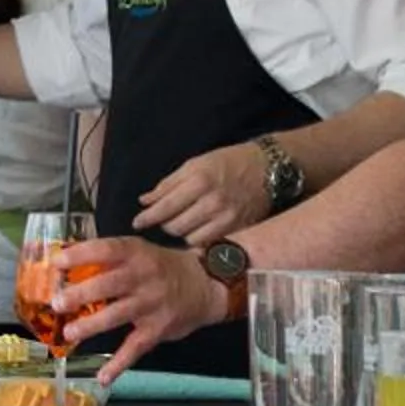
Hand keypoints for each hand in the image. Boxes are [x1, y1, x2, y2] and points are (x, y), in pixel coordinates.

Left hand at [50, 237, 229, 382]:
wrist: (205, 285)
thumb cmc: (160, 266)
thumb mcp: (139, 252)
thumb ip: (107, 258)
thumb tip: (62, 266)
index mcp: (136, 253)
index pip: (106, 250)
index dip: (81, 254)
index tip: (57, 261)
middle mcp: (144, 277)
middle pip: (110, 284)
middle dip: (82, 293)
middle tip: (57, 302)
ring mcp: (152, 304)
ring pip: (118, 315)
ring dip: (92, 325)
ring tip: (70, 332)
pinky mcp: (158, 329)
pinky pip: (136, 348)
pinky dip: (119, 364)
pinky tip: (102, 376)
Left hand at [133, 142, 268, 246]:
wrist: (267, 169)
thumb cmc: (227, 162)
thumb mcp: (195, 164)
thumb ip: (169, 184)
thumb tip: (145, 200)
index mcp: (199, 181)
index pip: (166, 207)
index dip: (148, 217)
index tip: (136, 223)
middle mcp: (213, 202)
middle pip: (176, 226)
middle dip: (164, 224)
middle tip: (163, 219)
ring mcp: (227, 218)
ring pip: (191, 238)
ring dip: (182, 233)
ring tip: (182, 222)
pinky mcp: (239, 230)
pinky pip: (210, 243)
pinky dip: (199, 239)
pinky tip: (198, 230)